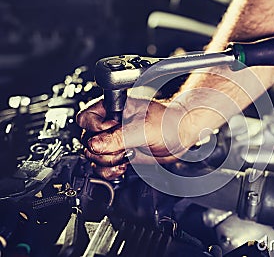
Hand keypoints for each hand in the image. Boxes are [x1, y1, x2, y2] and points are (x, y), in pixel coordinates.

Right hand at [76, 96, 193, 178]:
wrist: (181, 137)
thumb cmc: (169, 123)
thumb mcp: (143, 129)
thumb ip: (118, 137)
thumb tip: (94, 144)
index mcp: (113, 108)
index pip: (86, 118)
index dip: (96, 130)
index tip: (113, 134)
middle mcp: (110, 123)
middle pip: (87, 140)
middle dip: (104, 151)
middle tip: (123, 148)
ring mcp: (114, 139)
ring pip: (93, 155)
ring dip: (107, 162)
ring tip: (126, 157)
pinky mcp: (119, 153)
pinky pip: (102, 165)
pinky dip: (110, 170)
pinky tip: (123, 166)